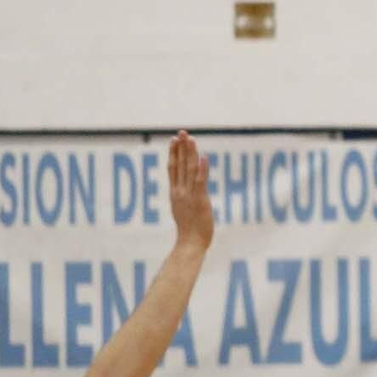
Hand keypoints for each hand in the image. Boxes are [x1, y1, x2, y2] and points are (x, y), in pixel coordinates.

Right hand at [168, 131, 214, 248]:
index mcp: (175, 194)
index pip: (173, 168)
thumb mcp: (183, 212)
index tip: (174, 140)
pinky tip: (203, 156)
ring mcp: (188, 195)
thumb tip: (183, 195)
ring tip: (190, 138)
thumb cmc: (189, 233)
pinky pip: (200, 181)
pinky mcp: (199, 199)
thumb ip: (183, 200)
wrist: (190, 244)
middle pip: (179, 165)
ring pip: (188, 169)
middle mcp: (179, 191)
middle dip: (181, 147)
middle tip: (181, 132)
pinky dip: (202, 168)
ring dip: (189, 152)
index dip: (173, 153)